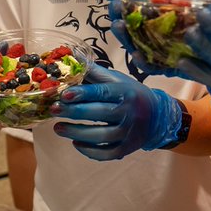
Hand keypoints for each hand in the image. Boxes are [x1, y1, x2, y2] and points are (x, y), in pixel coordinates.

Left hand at [51, 64, 182, 160]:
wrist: (157, 116)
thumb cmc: (131, 94)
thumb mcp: (117, 80)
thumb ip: (94, 72)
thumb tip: (72, 57)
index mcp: (125, 92)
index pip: (102, 92)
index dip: (82, 93)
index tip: (64, 94)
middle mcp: (129, 113)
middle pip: (99, 114)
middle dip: (73, 112)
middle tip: (53, 110)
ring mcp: (129, 133)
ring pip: (100, 136)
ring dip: (76, 132)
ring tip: (58, 128)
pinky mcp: (127, 148)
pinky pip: (106, 153)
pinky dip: (89, 151)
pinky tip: (76, 143)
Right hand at [105, 0, 193, 77]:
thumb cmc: (204, 17)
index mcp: (153, 18)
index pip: (130, 12)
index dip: (119, 4)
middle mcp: (152, 35)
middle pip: (128, 29)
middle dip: (118, 18)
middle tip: (114, 8)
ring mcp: (158, 51)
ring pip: (135, 46)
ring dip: (125, 37)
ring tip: (118, 25)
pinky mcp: (167, 67)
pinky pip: (152, 66)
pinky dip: (143, 61)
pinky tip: (137, 53)